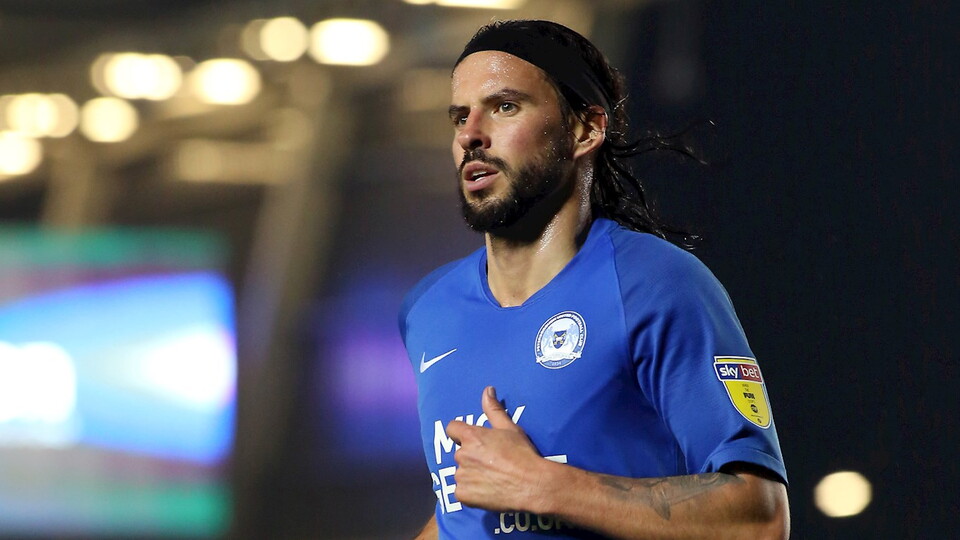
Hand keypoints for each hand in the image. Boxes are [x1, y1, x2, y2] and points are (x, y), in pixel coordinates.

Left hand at [445, 386, 546, 511]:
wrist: (531, 484)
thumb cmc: (522, 454)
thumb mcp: (509, 428)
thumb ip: (494, 409)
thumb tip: (487, 390)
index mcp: (471, 436)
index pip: (452, 428)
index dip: (460, 433)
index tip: (472, 440)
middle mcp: (462, 455)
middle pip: (460, 453)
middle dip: (471, 456)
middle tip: (491, 462)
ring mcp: (461, 476)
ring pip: (461, 472)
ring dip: (471, 474)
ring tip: (492, 478)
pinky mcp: (463, 495)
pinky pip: (461, 492)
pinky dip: (471, 492)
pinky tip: (487, 491)